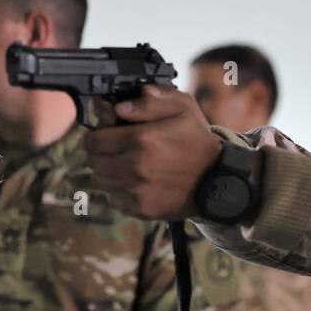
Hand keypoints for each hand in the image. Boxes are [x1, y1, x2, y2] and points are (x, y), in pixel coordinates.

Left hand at [84, 85, 222, 219]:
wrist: (217, 180)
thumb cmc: (197, 142)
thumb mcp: (182, 109)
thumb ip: (150, 101)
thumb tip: (119, 107)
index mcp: (140, 139)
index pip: (93, 139)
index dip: (95, 135)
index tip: (104, 134)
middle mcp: (134, 166)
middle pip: (93, 161)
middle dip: (99, 153)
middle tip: (113, 150)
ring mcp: (136, 190)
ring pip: (99, 181)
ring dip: (107, 172)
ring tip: (123, 166)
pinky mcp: (140, 208)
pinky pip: (113, 199)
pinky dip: (118, 191)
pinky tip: (134, 183)